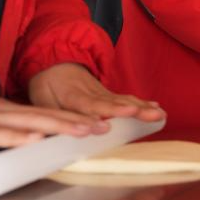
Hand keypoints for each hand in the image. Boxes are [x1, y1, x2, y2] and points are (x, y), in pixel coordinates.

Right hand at [0, 88, 105, 146]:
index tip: (94, 125)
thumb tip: (24, 136)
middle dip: (73, 122)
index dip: (68, 119)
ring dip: (55, 126)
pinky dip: (13, 136)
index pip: (40, 115)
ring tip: (83, 130)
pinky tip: (33, 140)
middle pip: (41, 116)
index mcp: (0, 110)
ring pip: (24, 122)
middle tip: (103, 128)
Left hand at [28, 63, 164, 126]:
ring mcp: (103, 92)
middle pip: (114, 103)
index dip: (96, 116)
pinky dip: (142, 103)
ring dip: (143, 108)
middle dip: (133, 111)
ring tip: (159, 114)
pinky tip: (156, 107)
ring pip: (124, 100)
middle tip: (151, 115)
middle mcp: (93, 93)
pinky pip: (127, 99)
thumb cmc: (47, 84)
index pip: (86, 106)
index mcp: (72, 96)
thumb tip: (51, 138)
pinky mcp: (109, 94)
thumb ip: (51, 116)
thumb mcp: (40, 99)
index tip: (106, 127)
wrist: (56, 61)